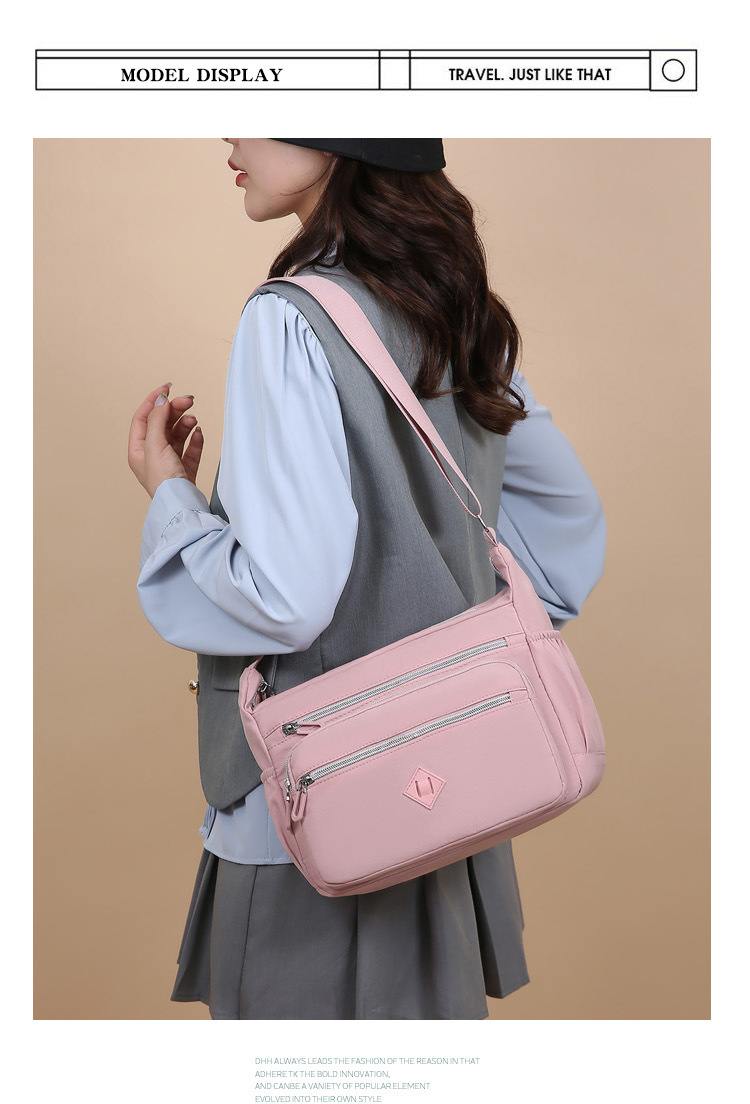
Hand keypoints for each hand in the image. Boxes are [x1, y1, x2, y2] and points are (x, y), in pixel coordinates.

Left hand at [128, 383, 204, 498]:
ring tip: (194, 419)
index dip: (154, 401)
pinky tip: (198, 432)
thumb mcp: (155, 445)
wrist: (182, 505)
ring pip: (177, 435)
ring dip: (185, 423)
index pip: (143, 418)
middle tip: (189, 400)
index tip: (168, 388)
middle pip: (162, 424)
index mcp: (138, 450)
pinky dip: (195, 438)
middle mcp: (152, 456)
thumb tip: (160, 400)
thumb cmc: (163, 481)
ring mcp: (169, 463)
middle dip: (174, 410)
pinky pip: (190, 449)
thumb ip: (156, 420)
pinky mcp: (185, 470)